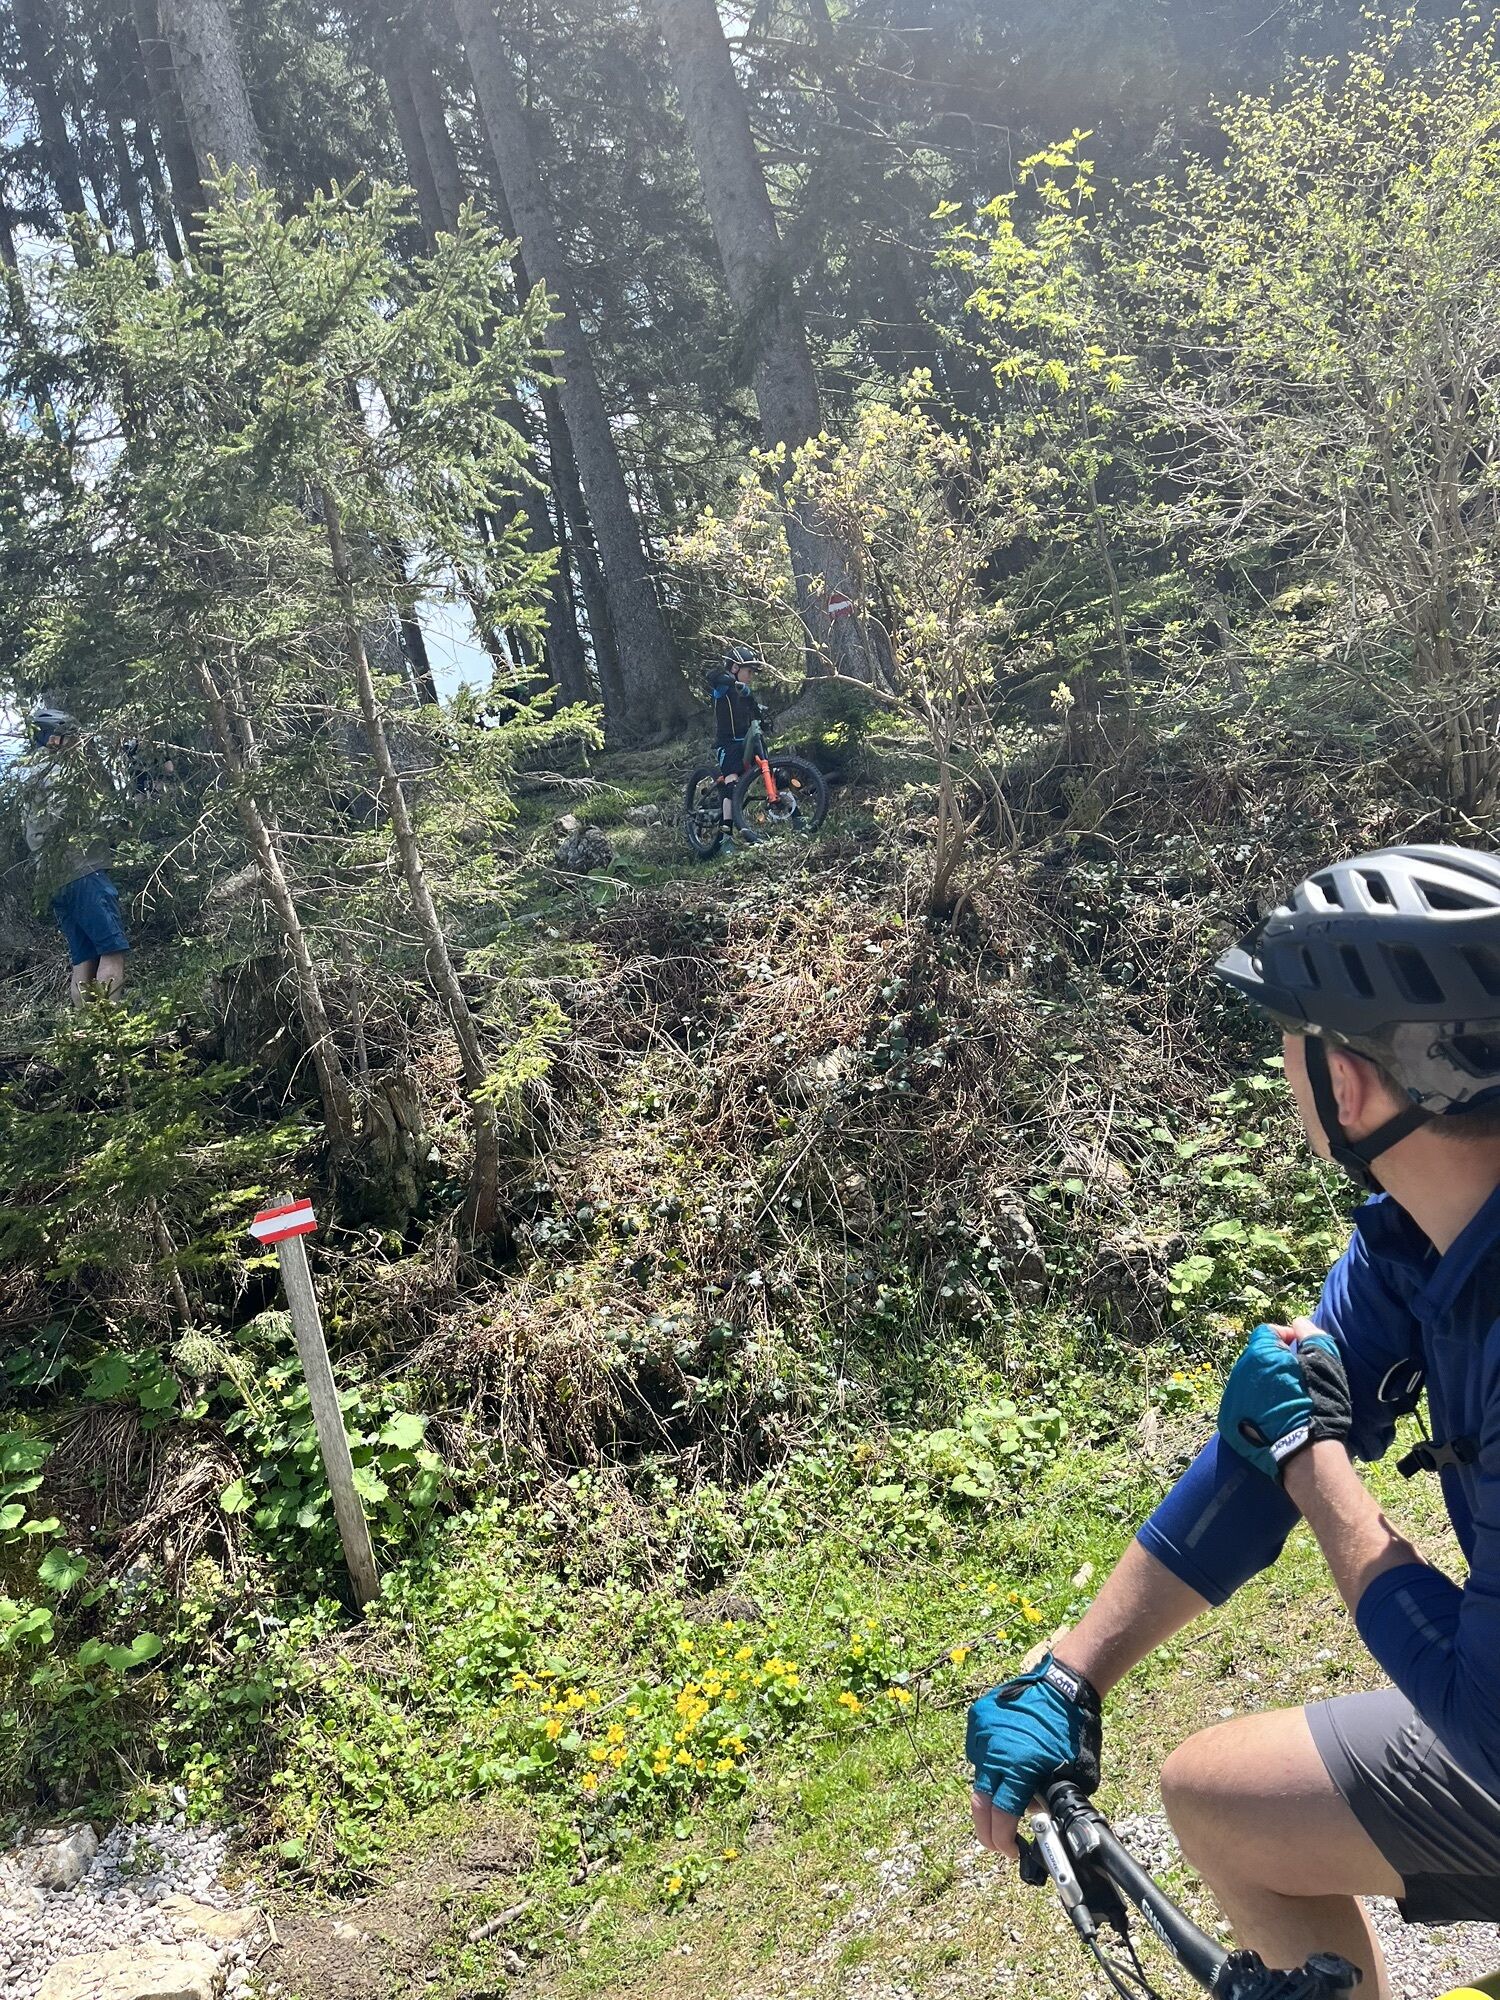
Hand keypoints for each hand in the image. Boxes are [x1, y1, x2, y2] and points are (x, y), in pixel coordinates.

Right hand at [967, 1655, 1101, 1858]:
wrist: (1063, 1687)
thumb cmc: (1071, 1731)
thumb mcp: (1070, 1776)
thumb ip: (1046, 1800)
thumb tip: (1031, 1817)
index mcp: (1020, 1767)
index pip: (1002, 1816)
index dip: (1003, 1840)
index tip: (1011, 1851)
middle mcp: (995, 1751)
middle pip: (980, 1804)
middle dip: (987, 1831)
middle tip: (996, 1842)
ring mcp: (983, 1733)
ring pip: (979, 1776)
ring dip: (991, 1791)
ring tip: (1010, 1789)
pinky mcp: (978, 1719)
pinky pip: (978, 1751)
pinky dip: (989, 1763)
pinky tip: (1006, 1761)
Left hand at [1218, 1319, 1351, 1480]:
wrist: (1306, 1453)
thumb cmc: (1320, 1404)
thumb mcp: (1325, 1362)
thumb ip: (1310, 1335)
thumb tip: (1298, 1324)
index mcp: (1260, 1354)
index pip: (1267, 1332)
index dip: (1286, 1338)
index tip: (1300, 1351)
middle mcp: (1239, 1372)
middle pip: (1256, 1357)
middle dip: (1274, 1362)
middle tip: (1296, 1378)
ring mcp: (1231, 1398)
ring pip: (1247, 1381)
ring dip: (1264, 1384)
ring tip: (1287, 1399)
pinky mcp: (1228, 1421)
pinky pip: (1241, 1404)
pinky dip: (1255, 1406)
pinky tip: (1275, 1416)